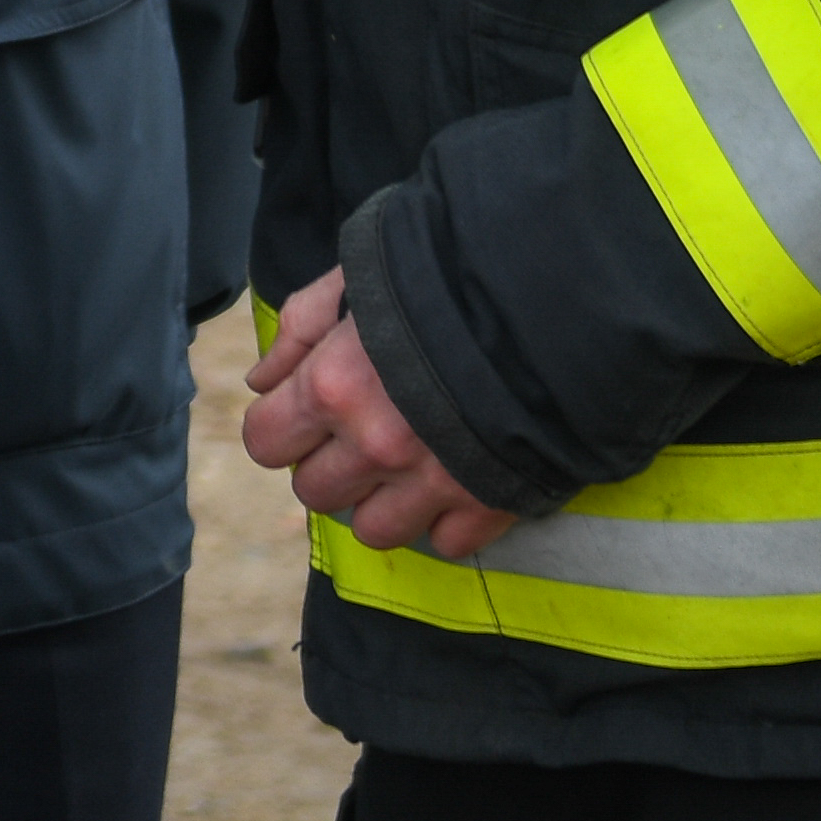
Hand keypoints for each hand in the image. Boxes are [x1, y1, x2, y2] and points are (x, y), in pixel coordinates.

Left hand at [241, 268, 514, 562]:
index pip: (265, 442)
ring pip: (372, 531)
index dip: (283, 426)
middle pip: (314, 493)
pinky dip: (449, 519)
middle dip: (333, 464)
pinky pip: (445, 543)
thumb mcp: (359, 280)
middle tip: (366, 430)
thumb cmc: (448, 277)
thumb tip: (261, 381)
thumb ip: (301, 327)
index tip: (310, 411)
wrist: (560, 300)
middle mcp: (375, 443)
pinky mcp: (487, 504)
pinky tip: (459, 475)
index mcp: (333, 385)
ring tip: (410, 460)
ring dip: (384, 502)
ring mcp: (431, 481)